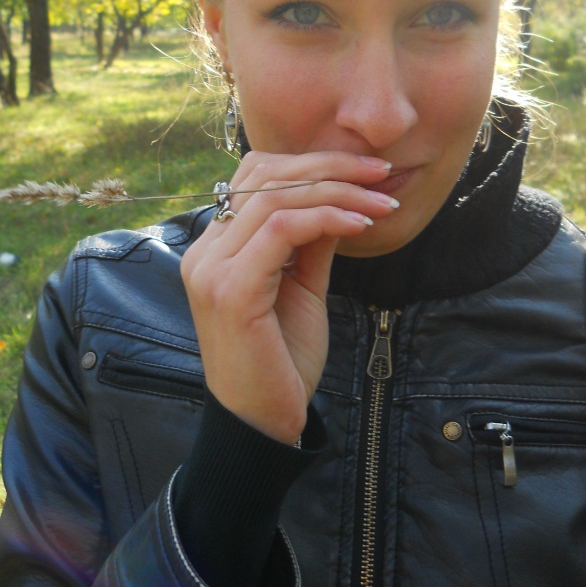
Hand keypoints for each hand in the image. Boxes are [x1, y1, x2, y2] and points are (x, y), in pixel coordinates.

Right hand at [180, 151, 397, 442]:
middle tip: (381, 173)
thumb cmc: (282, 359)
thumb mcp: (302, 286)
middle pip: (264, 176)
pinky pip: (282, 230)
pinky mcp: (231, 290)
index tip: (365, 171)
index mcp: (214, 247)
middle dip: (330, 166)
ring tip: (382, 202)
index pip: (255, 176)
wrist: (264, 424)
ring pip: (276, 198)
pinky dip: (328, 218)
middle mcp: (204, 251)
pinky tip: (361, 224)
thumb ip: (312, 240)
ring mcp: (212, 269)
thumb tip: (342, 194)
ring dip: (339, 191)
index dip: (310, 162)